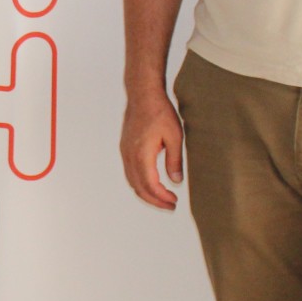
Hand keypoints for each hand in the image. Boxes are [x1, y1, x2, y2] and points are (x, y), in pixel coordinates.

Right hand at [120, 91, 184, 210]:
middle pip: (138, 187)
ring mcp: (125, 152)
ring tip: (162, 198)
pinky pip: (129, 172)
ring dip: (146, 193)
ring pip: (132, 181)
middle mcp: (129, 155)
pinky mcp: (125, 148)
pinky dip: (139, 183)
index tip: (174, 202)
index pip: (150, 185)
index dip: (162, 197)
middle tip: (170, 205)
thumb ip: (175, 161)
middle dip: (154, 200)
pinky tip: (151, 183)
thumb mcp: (175, 137)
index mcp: (142, 154)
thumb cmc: (159, 112)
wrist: (143, 95)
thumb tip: (176, 182)